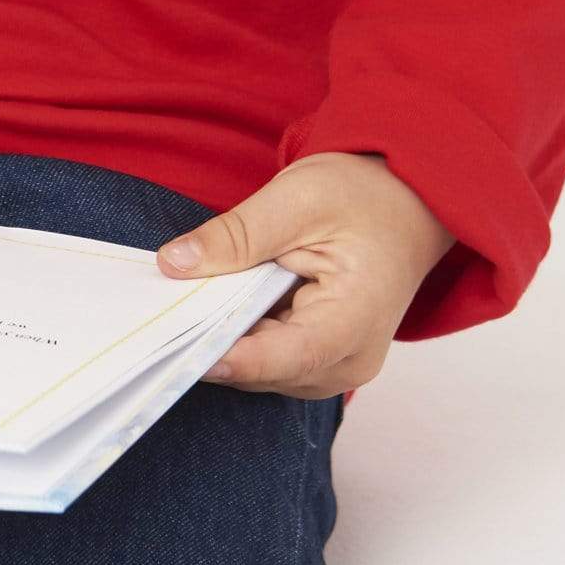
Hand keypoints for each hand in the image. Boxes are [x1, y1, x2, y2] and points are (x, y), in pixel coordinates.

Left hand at [154, 151, 456, 398]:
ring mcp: (338, 362)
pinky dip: (241, 334)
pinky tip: (212, 305)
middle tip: (158, 315)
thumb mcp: (296, 199)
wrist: (406, 201)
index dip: (231, 358)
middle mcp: (350, 358)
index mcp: (355, 321)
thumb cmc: (365, 195)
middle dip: (214, 344)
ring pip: (263, 369)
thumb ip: (236, 236)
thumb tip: (173, 264)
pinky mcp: (322, 354)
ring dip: (224, 339)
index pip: (285, 357)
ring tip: (182, 303)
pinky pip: (271, 357)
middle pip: (267, 369)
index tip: (181, 351)